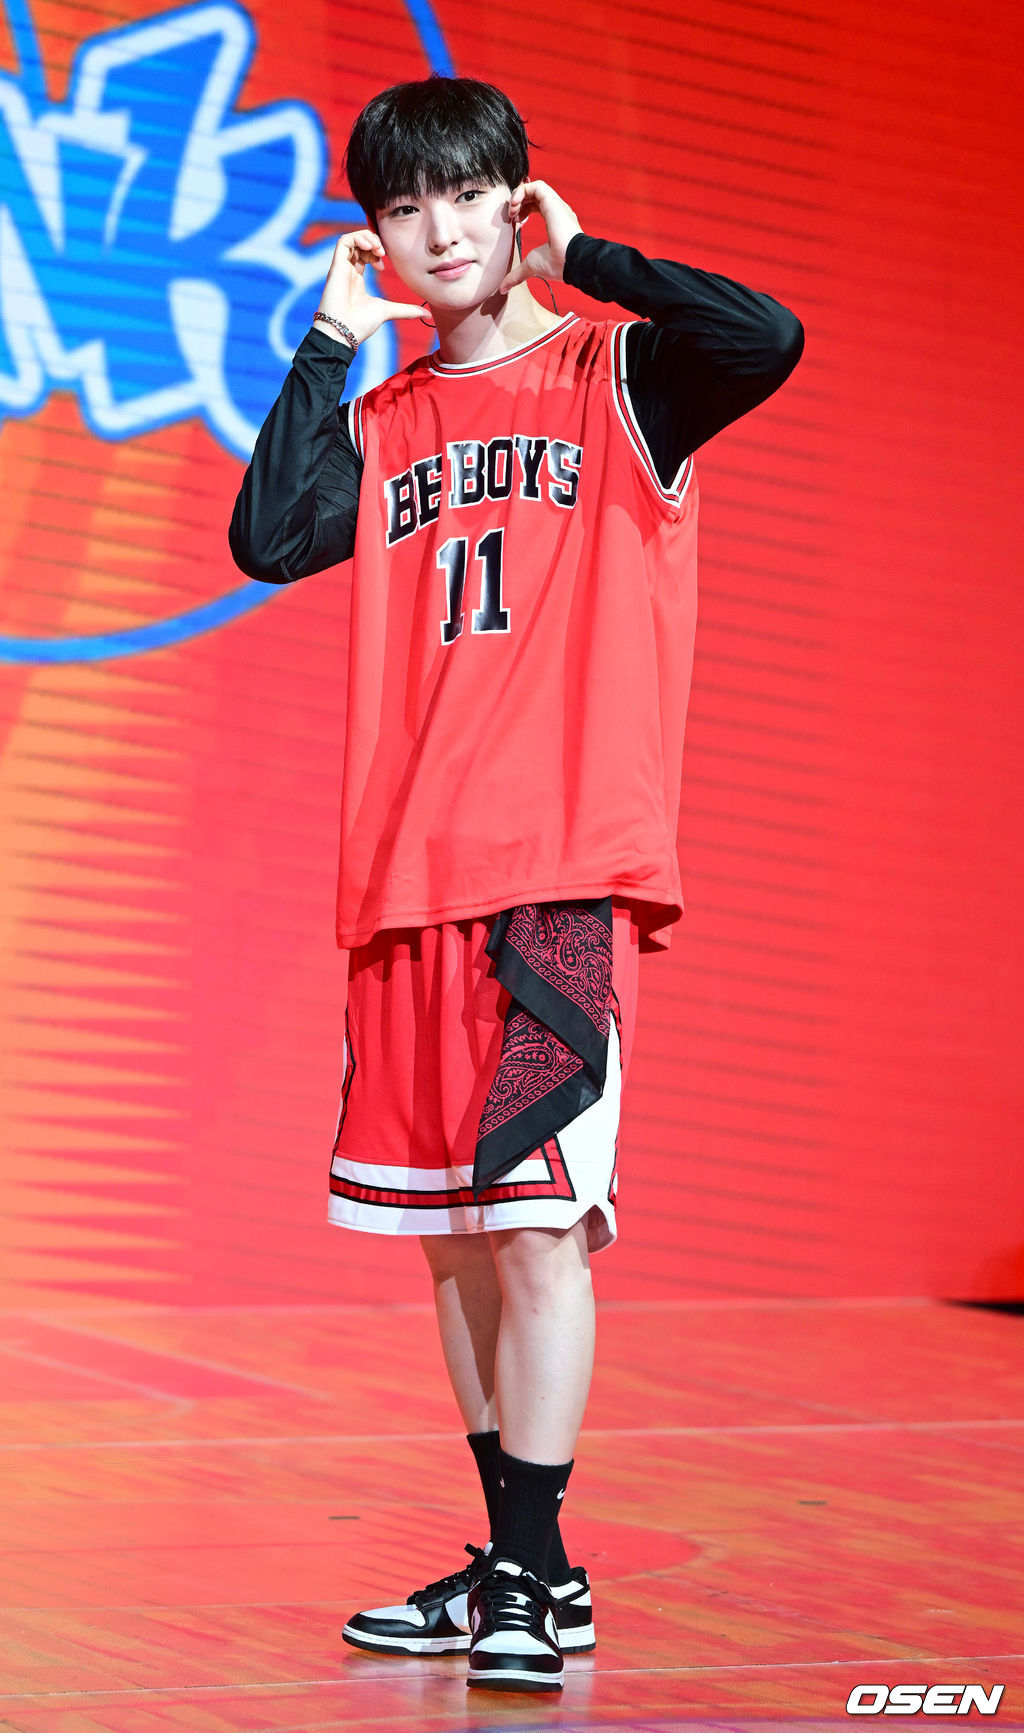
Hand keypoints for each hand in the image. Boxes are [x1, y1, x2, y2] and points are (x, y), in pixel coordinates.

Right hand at [316, 229, 422, 344]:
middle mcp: (348, 271)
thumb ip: (407, 310)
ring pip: (351, 240)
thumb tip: (427, 314)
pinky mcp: (336, 266)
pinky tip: (370, 247)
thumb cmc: (361, 324)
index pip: (364, 254)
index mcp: (356, 279)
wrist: (345, 331)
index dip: (376, 252)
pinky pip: (343, 242)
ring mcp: (341, 268)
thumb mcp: (389, 311)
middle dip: (373, 242)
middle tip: (383, 252)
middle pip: (358, 244)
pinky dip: (357, 238)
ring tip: (378, 249)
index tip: (385, 265)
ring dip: (367, 238)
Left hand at [498, 180, 581, 294]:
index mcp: (555, 221)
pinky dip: (522, 191)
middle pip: (535, 194)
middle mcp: (557, 210)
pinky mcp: (552, 202)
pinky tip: (515, 206)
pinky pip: (535, 186)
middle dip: (519, 201)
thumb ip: (516, 275)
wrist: (571, 262)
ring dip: (518, 195)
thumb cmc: (557, 264)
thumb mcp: (531, 267)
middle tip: (511, 215)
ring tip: (512, 210)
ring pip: (534, 187)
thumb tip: (502, 289)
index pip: (538, 204)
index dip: (523, 209)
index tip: (515, 221)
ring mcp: (556, 205)